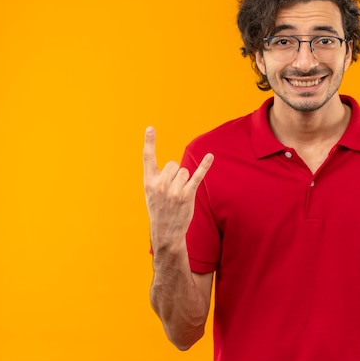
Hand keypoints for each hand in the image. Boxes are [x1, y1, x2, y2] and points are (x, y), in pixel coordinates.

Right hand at [143, 126, 213, 250]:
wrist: (165, 233)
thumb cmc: (159, 211)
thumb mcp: (151, 194)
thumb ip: (157, 178)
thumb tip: (174, 166)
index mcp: (149, 182)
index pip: (148, 158)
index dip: (149, 142)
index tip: (151, 128)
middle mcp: (160, 184)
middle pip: (174, 164)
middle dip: (176, 174)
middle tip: (172, 191)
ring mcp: (174, 190)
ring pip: (185, 171)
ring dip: (185, 181)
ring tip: (179, 196)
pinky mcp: (187, 195)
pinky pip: (197, 176)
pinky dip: (205, 166)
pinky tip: (211, 156)